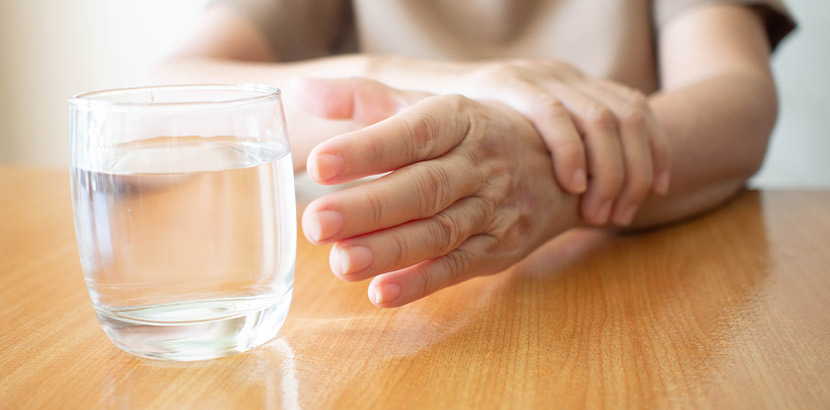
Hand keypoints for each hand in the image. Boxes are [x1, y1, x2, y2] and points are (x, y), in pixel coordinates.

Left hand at [298, 78, 578, 306]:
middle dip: (369, 208)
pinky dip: (422, 282)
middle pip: (423, 187)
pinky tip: (382, 293)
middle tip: (316, 223)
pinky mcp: (498, 248)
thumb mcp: (424, 105)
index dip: (368, 150)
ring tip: (341, 263)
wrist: (557, 167)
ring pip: (440, 231)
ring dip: (390, 250)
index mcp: (457, 119)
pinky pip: (459, 267)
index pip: (411, 133)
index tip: (320, 163)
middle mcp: (477, 163)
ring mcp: (492, 209)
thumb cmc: (469, 133)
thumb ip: (362, 99)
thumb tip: (299, 91)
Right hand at [454, 59, 670, 225]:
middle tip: (620, 215)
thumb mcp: (528, 136)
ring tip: (598, 213)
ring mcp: (540, 76)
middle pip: (629, 117)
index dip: (657, 150)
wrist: (420, 89)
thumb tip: (606, 190)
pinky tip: (572, 186)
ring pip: (602, 119)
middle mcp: (566, 75)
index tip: (659, 190)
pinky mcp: (509, 84)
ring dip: (611, 171)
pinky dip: (572, 152)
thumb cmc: (478, 130)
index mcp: (578, 84)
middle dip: (635, 172)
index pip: (638, 109)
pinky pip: (555, 116)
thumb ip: (563, 151)